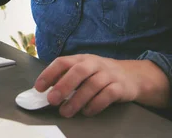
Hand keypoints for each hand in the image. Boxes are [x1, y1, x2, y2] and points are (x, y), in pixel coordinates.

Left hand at [34, 55, 169, 117]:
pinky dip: (95, 105)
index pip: (63, 61)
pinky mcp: (120, 87)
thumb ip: (66, 77)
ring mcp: (109, 74)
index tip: (39, 88)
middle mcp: (95, 64)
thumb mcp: (83, 71)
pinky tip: (87, 112)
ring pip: (92, 85)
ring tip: (66, 112)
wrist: (132, 76)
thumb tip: (45, 90)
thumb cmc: (100, 74)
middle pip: (78, 71)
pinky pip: (107, 95)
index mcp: (82, 59)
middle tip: (52, 100)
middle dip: (63, 86)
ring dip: (77, 100)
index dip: (49, 73)